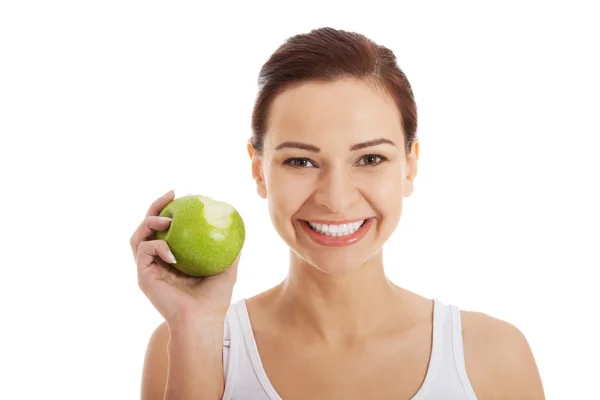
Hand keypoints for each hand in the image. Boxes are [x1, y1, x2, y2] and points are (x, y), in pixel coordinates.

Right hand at [130, 190, 238, 324]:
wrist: (202, 321)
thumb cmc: (214, 300)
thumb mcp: (227, 268)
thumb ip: (229, 250)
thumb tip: (238, 229)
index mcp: (172, 258)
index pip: (165, 228)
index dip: (168, 209)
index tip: (180, 195)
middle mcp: (156, 262)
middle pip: (146, 227)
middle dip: (154, 207)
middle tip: (170, 195)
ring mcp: (148, 269)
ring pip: (137, 237)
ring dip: (148, 222)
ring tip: (166, 219)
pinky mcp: (142, 276)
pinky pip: (144, 251)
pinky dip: (157, 246)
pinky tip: (173, 252)